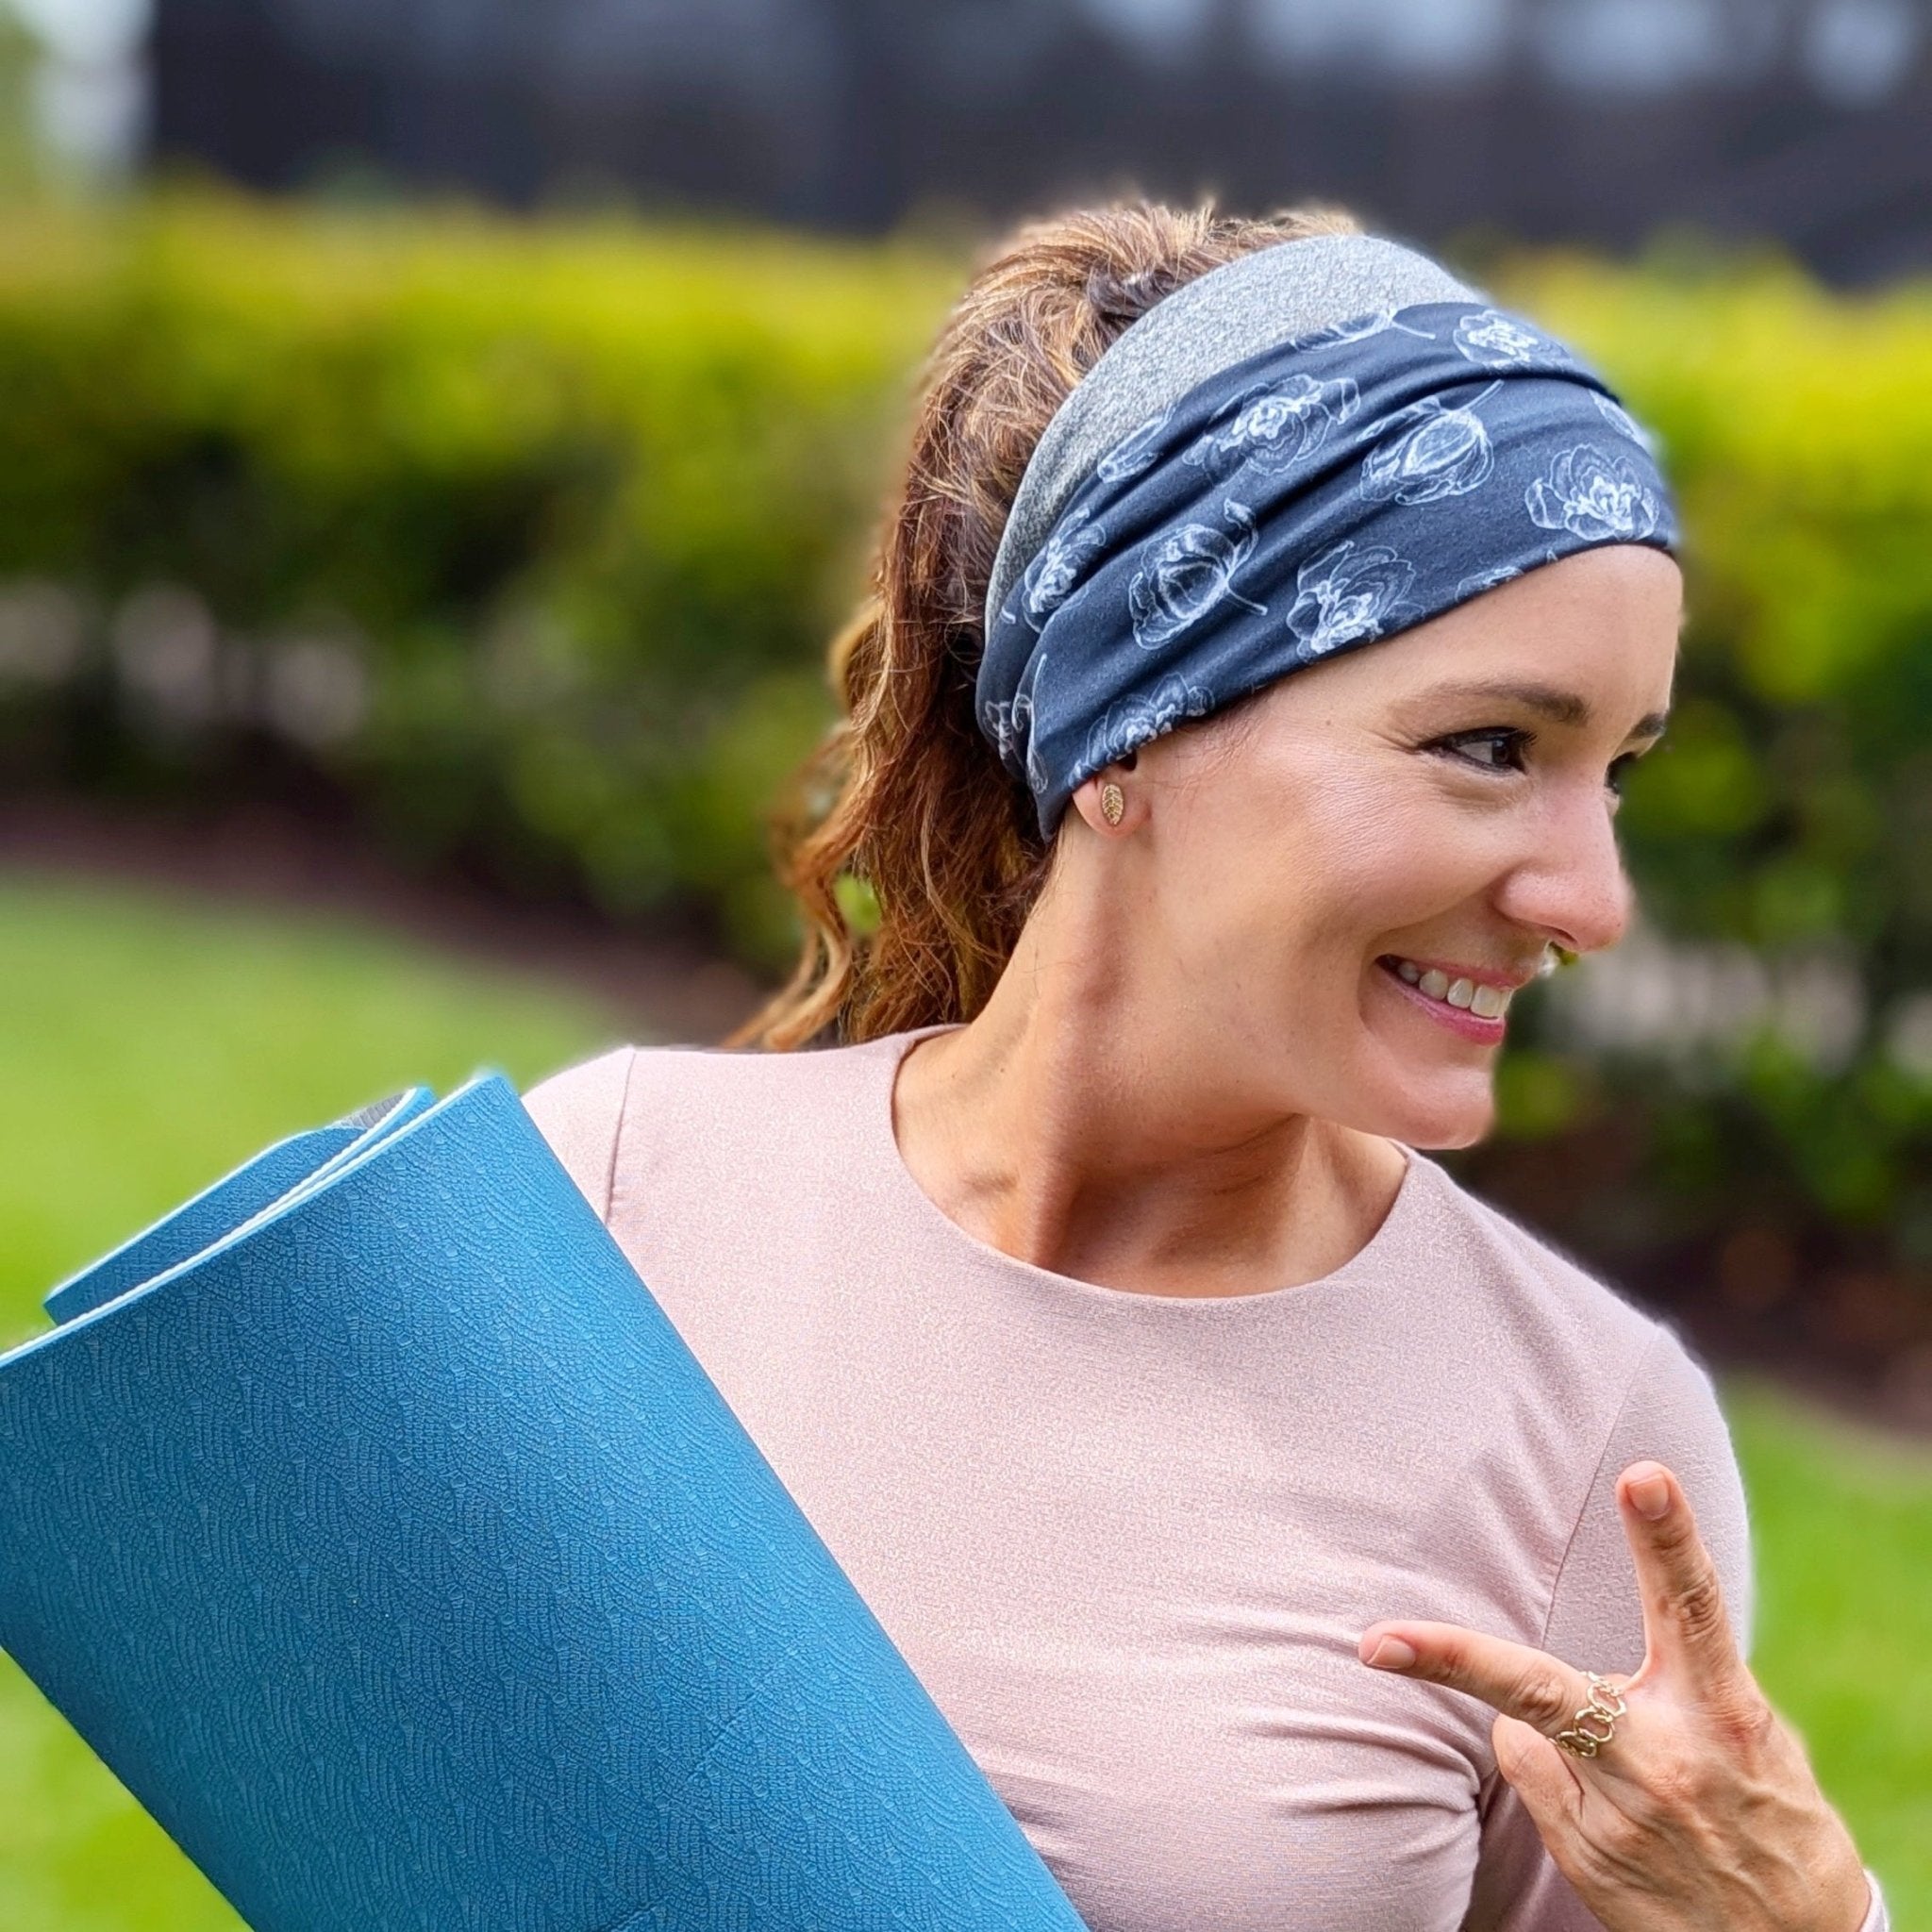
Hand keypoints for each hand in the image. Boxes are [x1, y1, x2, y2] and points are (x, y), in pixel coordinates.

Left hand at [1356, 1460, 1872, 1931]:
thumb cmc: (1773, 1820)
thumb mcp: (1756, 1740)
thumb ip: (1683, 1683)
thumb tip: (1587, 1663)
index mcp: (1725, 1712)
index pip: (1693, 1605)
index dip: (1667, 1537)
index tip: (1643, 1475)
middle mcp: (1665, 1760)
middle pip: (1542, 1688)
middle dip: (1453, 1658)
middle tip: (1376, 1641)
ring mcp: (1618, 1815)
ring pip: (1524, 1726)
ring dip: (1551, 1725)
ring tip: (1636, 1778)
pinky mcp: (1585, 1856)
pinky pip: (1531, 1771)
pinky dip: (1555, 1772)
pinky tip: (1615, 1812)